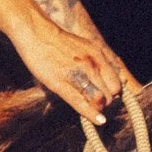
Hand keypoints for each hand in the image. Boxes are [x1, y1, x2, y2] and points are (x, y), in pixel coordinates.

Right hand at [14, 18, 132, 125]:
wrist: (35, 31)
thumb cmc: (58, 41)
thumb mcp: (83, 47)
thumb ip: (94, 62)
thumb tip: (102, 79)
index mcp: (97, 55)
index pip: (116, 83)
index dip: (113, 94)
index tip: (106, 97)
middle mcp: (91, 65)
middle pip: (110, 94)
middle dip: (106, 103)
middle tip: (96, 104)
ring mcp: (77, 74)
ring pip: (100, 100)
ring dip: (98, 108)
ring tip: (93, 109)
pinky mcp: (60, 83)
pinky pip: (80, 103)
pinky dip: (92, 114)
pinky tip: (99, 121)